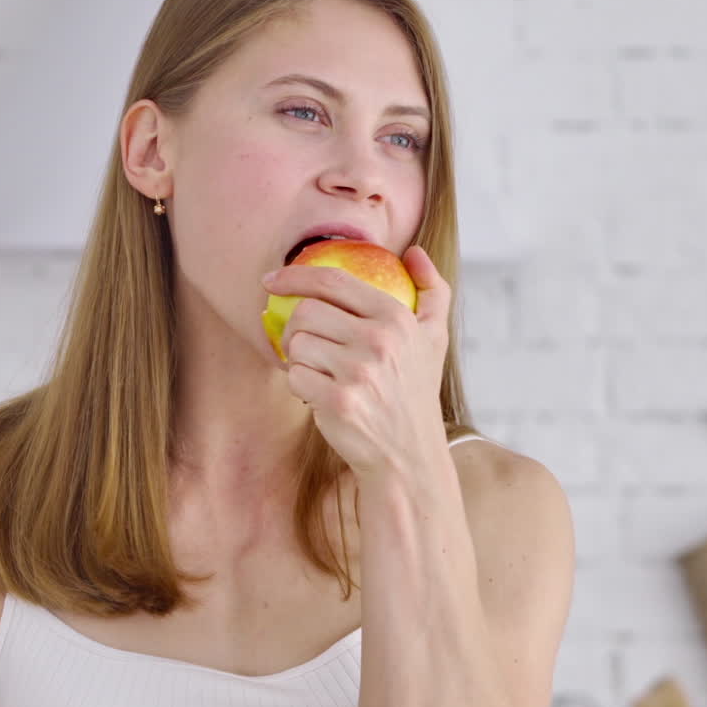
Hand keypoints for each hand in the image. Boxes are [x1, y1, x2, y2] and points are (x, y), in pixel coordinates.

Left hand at [260, 244, 451, 478]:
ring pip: (296, 344)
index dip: (294, 275)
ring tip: (318, 370)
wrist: (410, 454)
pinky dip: (299, 384)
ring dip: (298, 357)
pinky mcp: (338, 402)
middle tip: (304, 342)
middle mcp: (379, 341)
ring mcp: (358, 373)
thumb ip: (432, 290)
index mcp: (396, 317)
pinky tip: (318, 393)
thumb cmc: (416, 392)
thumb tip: (414, 253)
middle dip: (295, 326)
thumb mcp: (435, 338)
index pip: (332, 281)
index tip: (272, 280)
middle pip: (306, 312)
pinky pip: (295, 376)